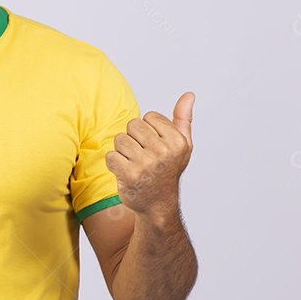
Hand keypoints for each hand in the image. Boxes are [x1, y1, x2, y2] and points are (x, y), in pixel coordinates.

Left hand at [106, 91, 194, 216]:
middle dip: (134, 139)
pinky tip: (126, 172)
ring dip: (123, 151)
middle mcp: (163, 152)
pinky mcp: (129, 175)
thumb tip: (189, 95)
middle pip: (132, 125)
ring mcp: (146, 164)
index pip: (148, 116)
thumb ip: (183, 118)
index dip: (148, 130)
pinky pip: (111, 155)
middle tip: (143, 156)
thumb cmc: (169, 170)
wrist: (158, 204)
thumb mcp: (182, 145)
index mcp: (177, 141)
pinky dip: (114, 163)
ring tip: (134, 164)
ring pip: (120, 139)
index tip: (155, 146)